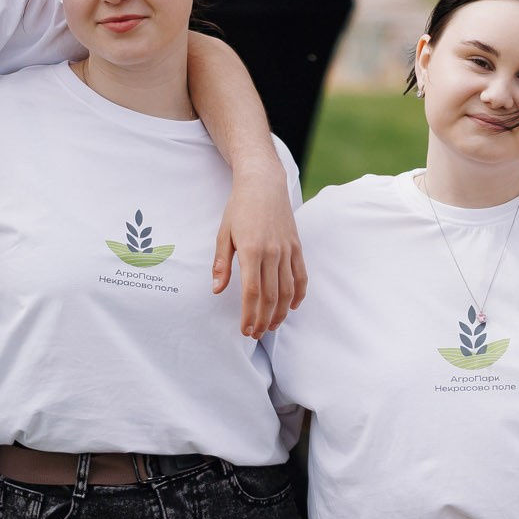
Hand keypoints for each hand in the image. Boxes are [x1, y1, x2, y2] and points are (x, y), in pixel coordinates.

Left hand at [214, 166, 306, 335]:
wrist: (264, 183)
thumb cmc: (239, 207)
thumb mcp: (223, 233)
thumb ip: (221, 263)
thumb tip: (216, 289)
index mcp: (251, 250)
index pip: (252, 292)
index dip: (250, 315)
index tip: (245, 330)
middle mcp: (272, 252)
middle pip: (271, 296)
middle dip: (264, 319)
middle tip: (256, 334)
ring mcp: (287, 250)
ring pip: (288, 290)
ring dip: (281, 312)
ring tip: (272, 325)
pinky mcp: (297, 247)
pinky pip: (301, 276)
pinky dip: (299, 294)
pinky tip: (291, 307)